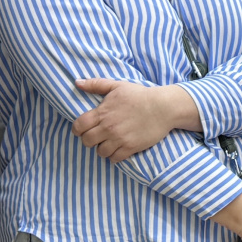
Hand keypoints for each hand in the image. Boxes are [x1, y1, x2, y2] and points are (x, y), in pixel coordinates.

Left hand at [71, 78, 199, 162]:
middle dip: (89, 140)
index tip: (83, 129)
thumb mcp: (117, 86)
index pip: (79, 126)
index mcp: (102, 113)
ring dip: (102, 149)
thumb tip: (77, 82)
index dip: (77, 130)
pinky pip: (114, 159)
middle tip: (96, 137)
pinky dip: (114, 156)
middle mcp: (108, 127)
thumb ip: (96, 84)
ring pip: (100, 152)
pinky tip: (118, 149)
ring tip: (108, 144)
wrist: (163, 107)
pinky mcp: (130, 147)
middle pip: (87, 141)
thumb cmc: (140, 95)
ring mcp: (119, 139)